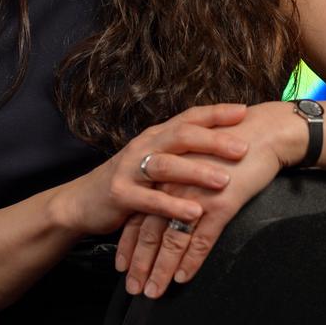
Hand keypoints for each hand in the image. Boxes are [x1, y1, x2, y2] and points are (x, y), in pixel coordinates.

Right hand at [50, 103, 252, 238]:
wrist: (81, 202)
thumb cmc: (128, 181)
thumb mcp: (154, 161)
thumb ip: (181, 152)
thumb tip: (223, 143)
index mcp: (156, 136)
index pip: (189, 117)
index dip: (216, 113)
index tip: (244, 111)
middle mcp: (144, 146)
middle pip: (181, 135)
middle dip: (213, 141)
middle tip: (243, 148)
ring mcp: (130, 169)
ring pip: (166, 165)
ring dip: (197, 172)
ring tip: (224, 181)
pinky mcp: (120, 195)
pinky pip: (150, 199)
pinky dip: (173, 205)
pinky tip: (195, 213)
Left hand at [116, 101, 298, 298]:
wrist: (263, 133)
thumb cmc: (230, 144)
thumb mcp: (195, 160)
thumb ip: (179, 179)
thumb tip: (169, 205)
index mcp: (166, 174)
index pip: (139, 214)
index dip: (129, 243)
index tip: (121, 266)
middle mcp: (174, 185)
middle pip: (149, 231)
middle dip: (140, 263)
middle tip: (132, 288)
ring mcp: (195, 195)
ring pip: (171, 240)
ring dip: (161, 270)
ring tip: (153, 292)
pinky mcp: (219, 204)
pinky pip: (201, 240)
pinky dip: (190, 262)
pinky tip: (183, 278)